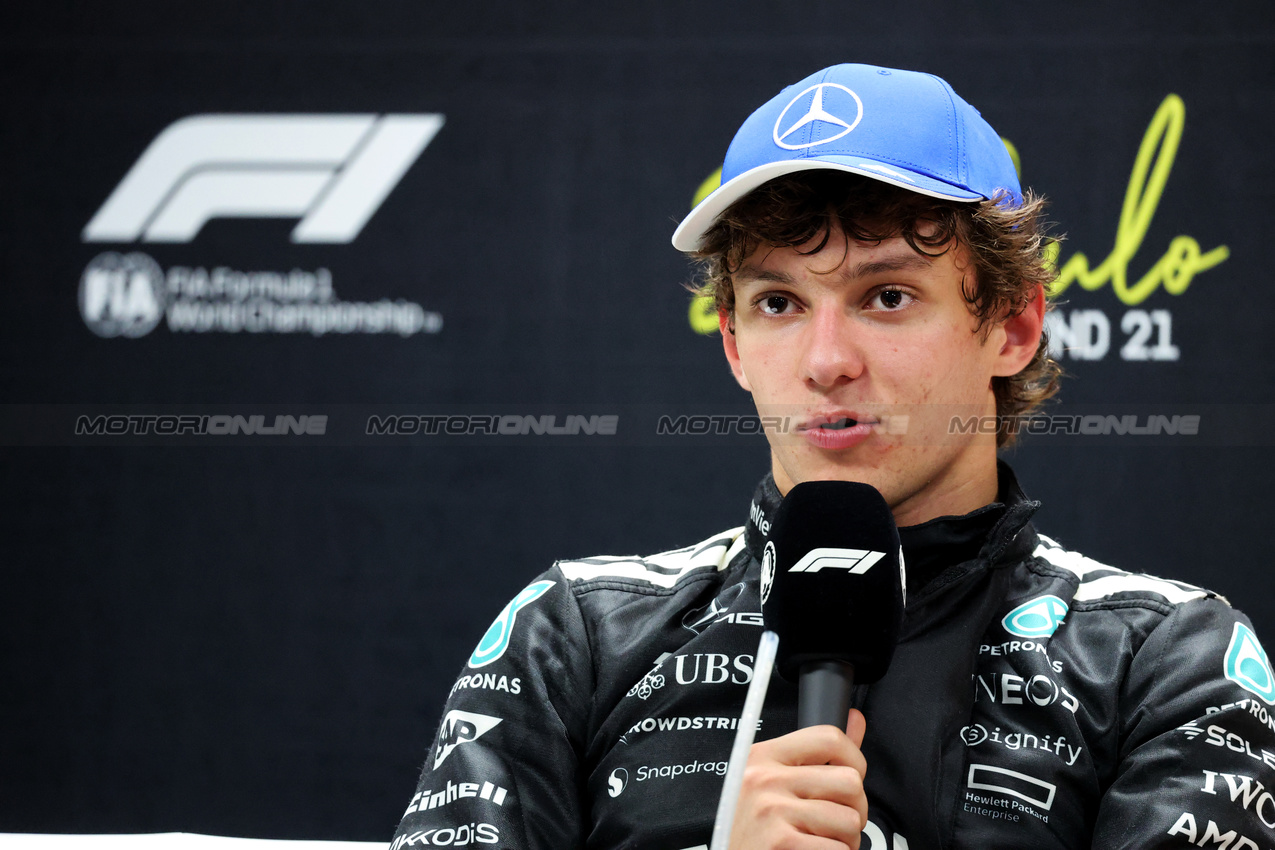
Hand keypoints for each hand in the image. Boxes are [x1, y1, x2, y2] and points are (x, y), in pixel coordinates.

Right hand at [729, 709, 868, 849]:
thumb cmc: (754, 829)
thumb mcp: (774, 782)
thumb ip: (818, 754)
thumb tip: (853, 720)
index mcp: (763, 756)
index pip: (828, 737)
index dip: (855, 759)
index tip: (851, 776)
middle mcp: (765, 780)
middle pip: (849, 782)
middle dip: (853, 809)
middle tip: (834, 821)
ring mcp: (772, 811)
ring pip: (850, 820)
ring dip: (846, 839)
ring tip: (820, 839)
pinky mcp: (781, 843)